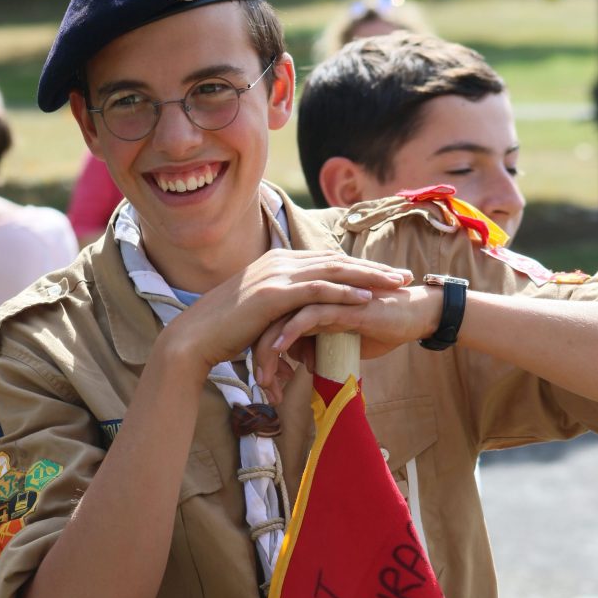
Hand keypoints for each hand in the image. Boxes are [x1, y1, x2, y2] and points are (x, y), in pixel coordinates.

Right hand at [161, 249, 412, 380]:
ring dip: (368, 276)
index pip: (326, 260)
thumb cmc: (225, 331)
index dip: (359, 266)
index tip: (385, 274)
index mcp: (277, 262)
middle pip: (336, 260)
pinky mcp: (273, 294)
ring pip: (332, 270)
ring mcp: (276, 274)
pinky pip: (316, 289)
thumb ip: (281, 306)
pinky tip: (366, 296)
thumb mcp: (259, 311)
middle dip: (372, 267)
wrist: (194, 337)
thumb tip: (299, 318)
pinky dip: (343, 290)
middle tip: (403, 275)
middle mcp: (279, 261)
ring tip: (395, 284)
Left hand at [253, 282, 440, 397]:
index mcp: (310, 299)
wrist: (415, 316)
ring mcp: (326, 296)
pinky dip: (290, 333)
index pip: (272, 320)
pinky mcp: (341, 303)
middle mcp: (313, 294)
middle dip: (259, 352)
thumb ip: (320, 344)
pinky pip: (308, 316)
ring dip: (270, 349)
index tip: (262, 380)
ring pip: (285, 319)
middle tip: (257, 382)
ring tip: (263, 376)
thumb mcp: (343, 341)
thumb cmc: (381, 326)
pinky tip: (278, 350)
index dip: (262, 348)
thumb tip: (303, 360)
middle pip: (271, 318)